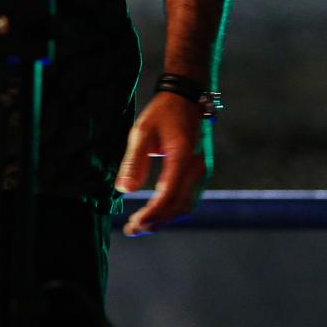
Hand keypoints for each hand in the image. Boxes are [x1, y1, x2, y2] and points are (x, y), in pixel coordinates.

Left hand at [114, 90, 212, 235]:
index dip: (152, 213)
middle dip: (156, 221)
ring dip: (164, 218)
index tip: (134, 223)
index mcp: (183, 156)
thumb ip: (134, 161)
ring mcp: (202, 172)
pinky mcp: (200, 174)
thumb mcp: (142, 131)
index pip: (169, 194)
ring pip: (185, 206)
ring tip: (139, 226)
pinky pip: (188, 198)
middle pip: (179, 206)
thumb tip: (124, 190)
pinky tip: (155, 214)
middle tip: (131, 229)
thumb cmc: (164, 112)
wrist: (187, 97)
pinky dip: (171, 210)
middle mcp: (198, 168)